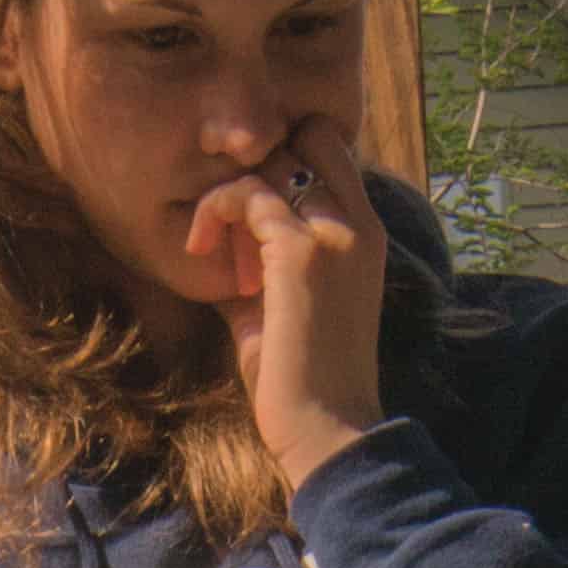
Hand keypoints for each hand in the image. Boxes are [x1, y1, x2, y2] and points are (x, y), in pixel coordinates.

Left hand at [183, 132, 387, 491]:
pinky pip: (247, 194)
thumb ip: (262, 259)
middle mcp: (360, 222)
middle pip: (307, 138)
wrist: (328, 430)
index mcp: (367, 232)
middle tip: (224, 221)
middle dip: (255, 167)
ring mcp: (335, 232)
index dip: (282, 163)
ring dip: (228, 193)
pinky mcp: (300, 252)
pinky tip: (200, 252)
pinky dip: (215, 212)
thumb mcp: (283, 303)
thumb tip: (220, 231)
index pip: (330, 149)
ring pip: (272, 160)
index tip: (245, 213)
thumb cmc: (303, 380)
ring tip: (207, 245)